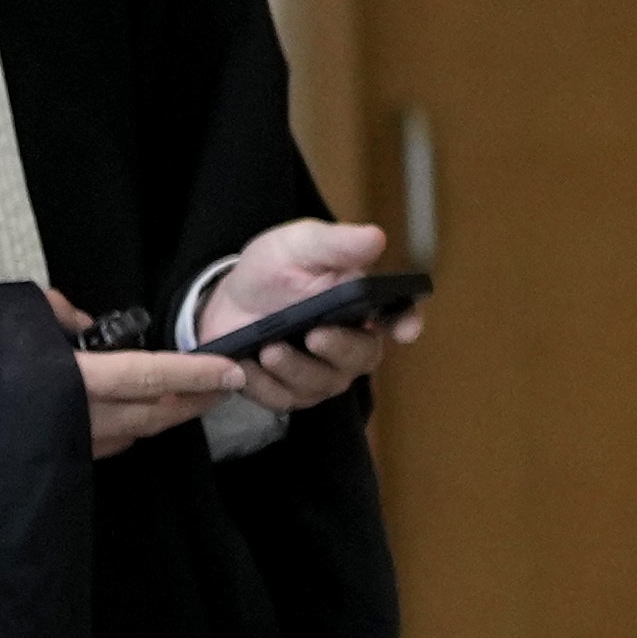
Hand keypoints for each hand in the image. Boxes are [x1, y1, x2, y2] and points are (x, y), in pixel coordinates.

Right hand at [53, 280, 241, 461]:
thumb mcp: (19, 323)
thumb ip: (57, 315)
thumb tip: (82, 320)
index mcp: (79, 380)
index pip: (151, 375)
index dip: (195, 373)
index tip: (231, 371)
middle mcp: (86, 418)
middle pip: (156, 411)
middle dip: (195, 400)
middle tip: (226, 385)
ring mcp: (76, 444)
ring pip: (137, 430)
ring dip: (168, 414)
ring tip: (193, 398)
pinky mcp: (63, 459)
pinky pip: (111, 443)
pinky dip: (133, 427)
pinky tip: (140, 414)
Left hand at [189, 218, 417, 420]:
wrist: (228, 300)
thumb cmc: (274, 270)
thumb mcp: (299, 246)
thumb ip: (335, 243)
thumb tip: (376, 238)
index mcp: (364, 304)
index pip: (400, 314)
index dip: (407, 323)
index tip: (404, 330)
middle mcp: (353, 344)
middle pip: (363, 356)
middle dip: (340, 348)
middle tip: (315, 335)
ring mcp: (324, 374)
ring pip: (322, 383)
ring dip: (294, 368)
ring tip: (267, 349)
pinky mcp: (291, 393)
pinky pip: (283, 399)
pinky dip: (261, 385)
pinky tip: (244, 367)